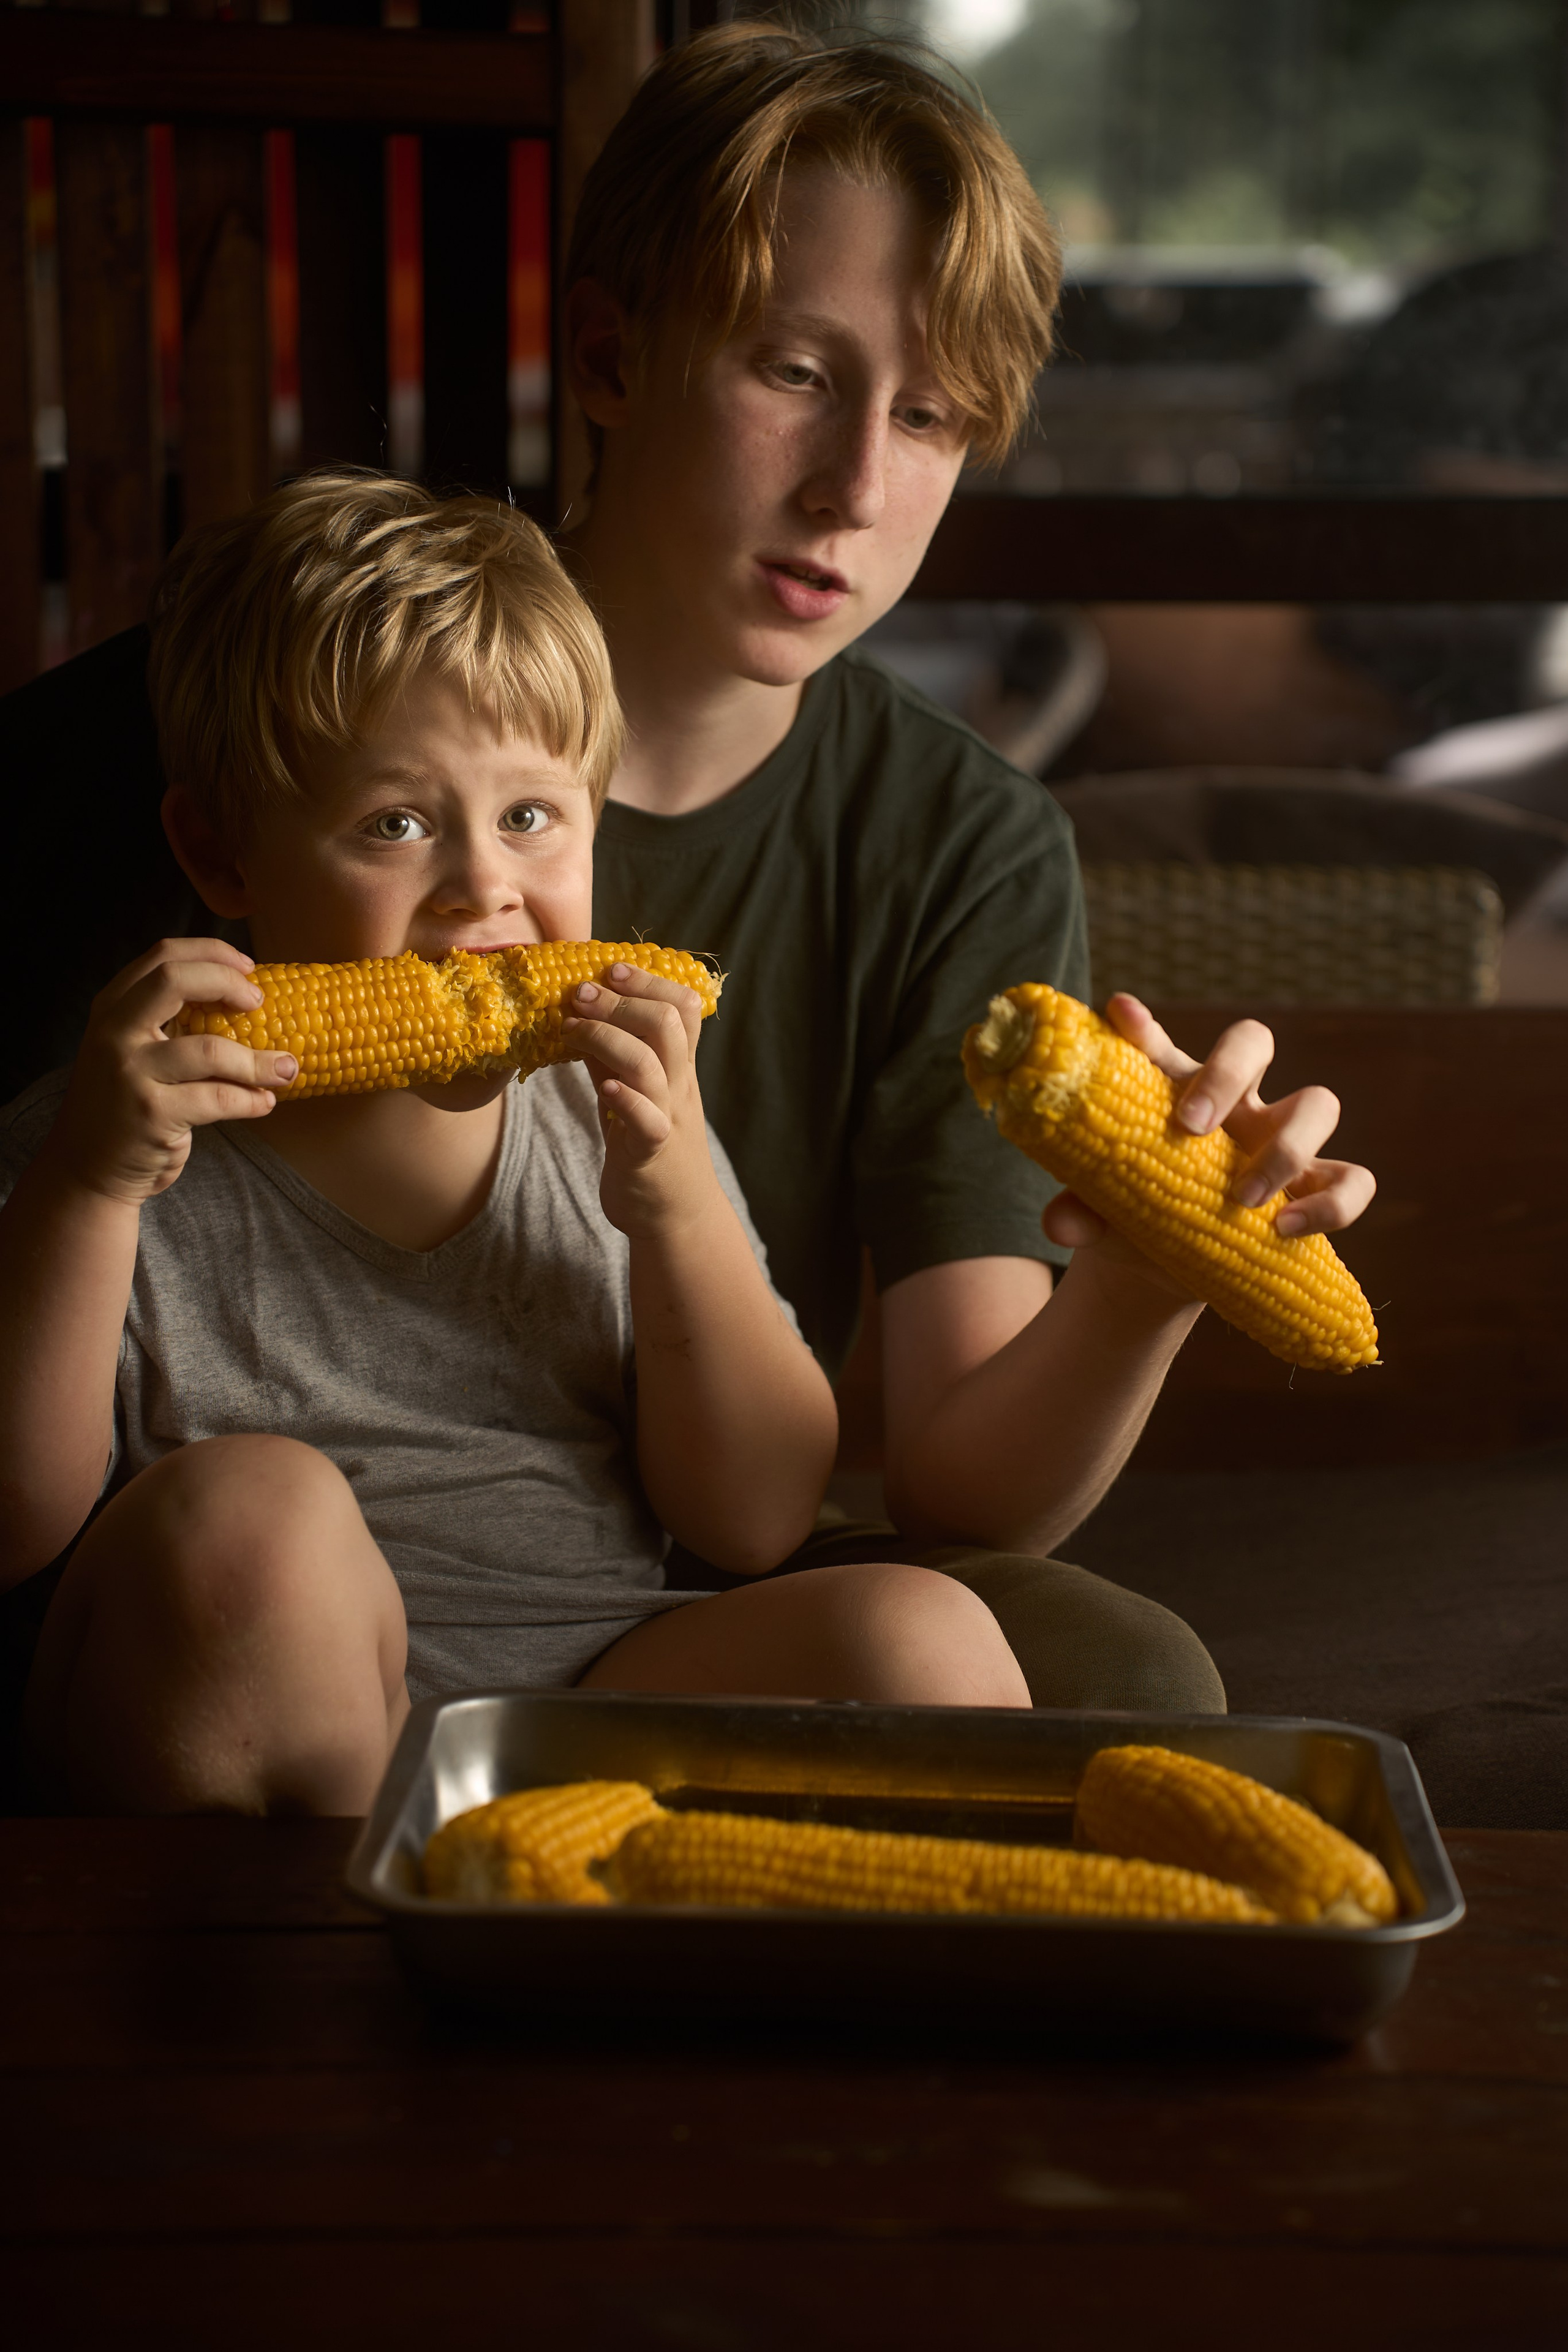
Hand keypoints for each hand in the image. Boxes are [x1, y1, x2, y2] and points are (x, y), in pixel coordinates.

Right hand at [44, 939, 298, 1207]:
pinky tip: (263, 1103)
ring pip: (211, 1050)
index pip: (162, 956)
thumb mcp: (132, 1051)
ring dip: (259, 1061)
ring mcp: (131, 1073)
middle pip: (176, 981)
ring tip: (285, 1069)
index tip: (249, 967)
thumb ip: (169, 1023)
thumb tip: (248, 998)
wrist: (89, 1169)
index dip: (212, 953)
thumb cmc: (126, 1104)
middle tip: (260, 1002)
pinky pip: (219, 1099)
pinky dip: (252, 1100)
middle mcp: (115, 1033)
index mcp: (113, 1008)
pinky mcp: (152, 1114)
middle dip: (228, 984)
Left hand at [561, 962, 720, 1237]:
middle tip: (580, 992)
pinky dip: (624, 1098)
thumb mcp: (633, 1093)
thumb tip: (580, 1014)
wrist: (675, 1216)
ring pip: (650, 1063)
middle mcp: (679, 1086)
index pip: (684, 1006)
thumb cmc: (648, 1147)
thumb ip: (613, 1057)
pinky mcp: (651, 1152)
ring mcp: (668, 1116)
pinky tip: (602, 1087)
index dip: (650, 980)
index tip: (612, 969)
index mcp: (679, 1067)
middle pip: (668, 1022)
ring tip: (570, 1028)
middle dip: (621, 1000)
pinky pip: (646, 1119)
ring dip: (606, 1037)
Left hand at [1043, 993, 1375, 1286]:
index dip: (1144, 1029)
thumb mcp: (1101, 1212)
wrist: (1162, 1271)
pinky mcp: (1316, 1190)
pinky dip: (1331, 1205)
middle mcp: (1235, 1103)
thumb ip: (1079, 1211)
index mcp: (1174, 1091)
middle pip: (1253, 1041)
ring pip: (1318, 1104)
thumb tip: (1060, 1223)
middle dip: (1226, 1073)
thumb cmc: (1129, 1219)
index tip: (1121, 1017)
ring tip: (1243, 1200)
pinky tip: (1287, 1230)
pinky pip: (1353, 1181)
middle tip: (1191, 1126)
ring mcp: (1281, 1142)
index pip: (1160, 1044)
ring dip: (1286, 1149)